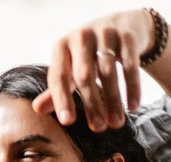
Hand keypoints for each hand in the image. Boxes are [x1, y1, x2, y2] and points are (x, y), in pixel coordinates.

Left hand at [34, 9, 155, 131]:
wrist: (117, 25)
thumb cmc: (86, 55)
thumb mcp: (69, 68)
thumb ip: (56, 89)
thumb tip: (36, 109)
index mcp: (61, 47)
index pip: (58, 77)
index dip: (62, 100)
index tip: (68, 122)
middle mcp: (81, 37)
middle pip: (84, 76)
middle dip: (91, 104)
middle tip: (98, 128)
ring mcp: (104, 34)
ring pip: (108, 73)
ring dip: (113, 101)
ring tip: (116, 123)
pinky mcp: (126, 36)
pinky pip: (130, 65)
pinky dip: (132, 88)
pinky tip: (133, 107)